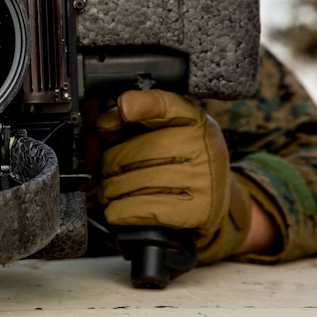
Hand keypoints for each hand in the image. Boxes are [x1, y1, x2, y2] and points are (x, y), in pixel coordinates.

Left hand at [96, 90, 254, 262]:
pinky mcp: (199, 209)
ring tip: (109, 192)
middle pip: (135, 150)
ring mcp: (204, 177)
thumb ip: (128, 122)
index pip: (166, 106)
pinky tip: (116, 210)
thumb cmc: (177, 161)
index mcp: (192, 119)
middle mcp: (203, 144)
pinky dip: (121, 211)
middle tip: (106, 172)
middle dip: (109, 164)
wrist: (210, 201)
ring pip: (135, 181)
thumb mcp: (159, 132)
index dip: (143, 104)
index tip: (125, 106)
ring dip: (110, 190)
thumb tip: (107, 123)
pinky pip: (144, 208)